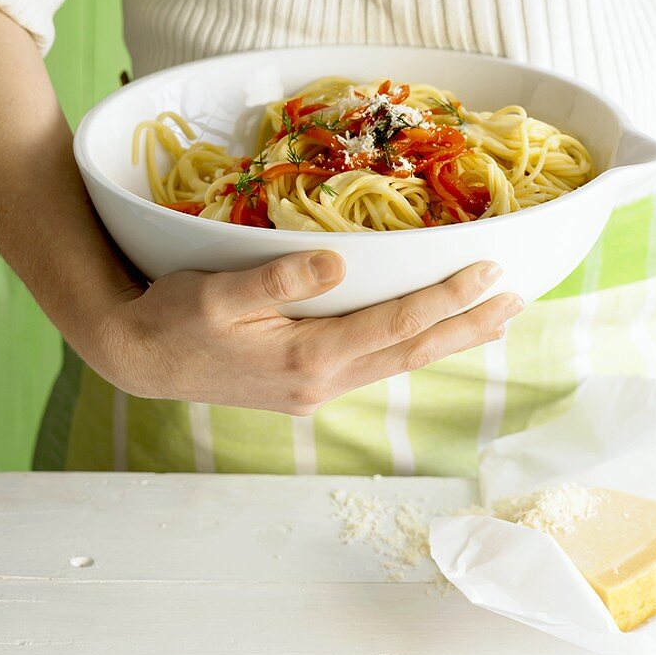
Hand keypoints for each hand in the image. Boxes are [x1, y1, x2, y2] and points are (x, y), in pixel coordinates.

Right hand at [92, 253, 521, 414]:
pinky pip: (375, 364)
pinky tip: (425, 334)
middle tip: (517, 301)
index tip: (489, 273)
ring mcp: (315, 389)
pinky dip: (411, 345)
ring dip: (448, 339)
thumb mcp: (218, 292)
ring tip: (491, 319)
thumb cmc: (173, 318)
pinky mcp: (305, 386)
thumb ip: (279, 277)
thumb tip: (340, 265)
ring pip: (398, 362)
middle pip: (410, 351)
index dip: (445, 299)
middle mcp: (321, 381)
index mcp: (306, 357)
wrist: (138, 358)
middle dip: (467, 326)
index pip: (394, 324)